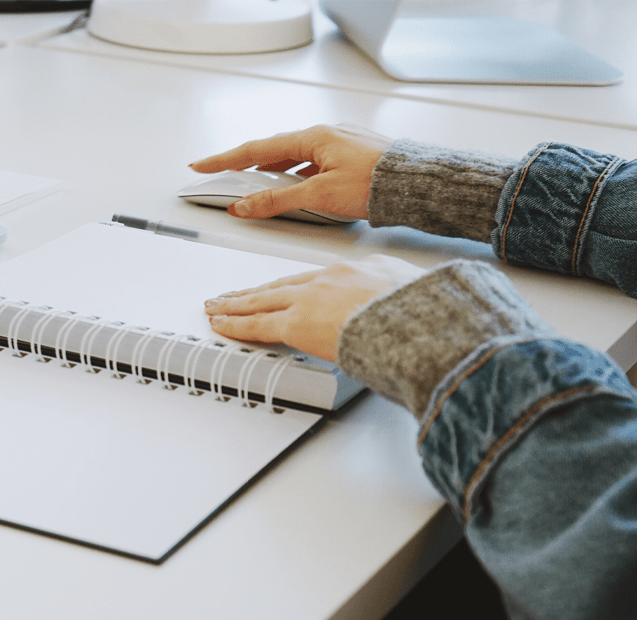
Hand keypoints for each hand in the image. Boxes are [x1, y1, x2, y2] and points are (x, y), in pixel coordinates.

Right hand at [189, 124, 392, 220]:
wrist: (419, 184)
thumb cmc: (378, 183)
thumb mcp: (319, 196)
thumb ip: (277, 201)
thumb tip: (246, 206)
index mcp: (313, 137)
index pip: (256, 150)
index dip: (225, 160)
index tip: (202, 165)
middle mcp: (326, 135)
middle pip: (274, 151)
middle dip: (247, 166)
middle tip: (225, 177)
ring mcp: (340, 145)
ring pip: (295, 159)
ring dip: (273, 173)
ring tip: (258, 189)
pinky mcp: (353, 157)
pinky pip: (314, 164)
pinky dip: (298, 177)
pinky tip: (299, 190)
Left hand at [203, 255, 425, 361]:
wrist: (420, 322)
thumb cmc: (428, 315)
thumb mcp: (417, 296)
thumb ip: (400, 303)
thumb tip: (406, 315)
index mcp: (360, 270)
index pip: (315, 279)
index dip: (292, 286)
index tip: (281, 290)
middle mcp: (330, 278)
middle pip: (282, 284)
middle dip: (255, 291)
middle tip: (234, 294)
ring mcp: (311, 299)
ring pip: (262, 300)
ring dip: (236, 304)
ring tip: (217, 306)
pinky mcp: (297, 323)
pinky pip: (257, 324)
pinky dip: (235, 324)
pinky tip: (220, 325)